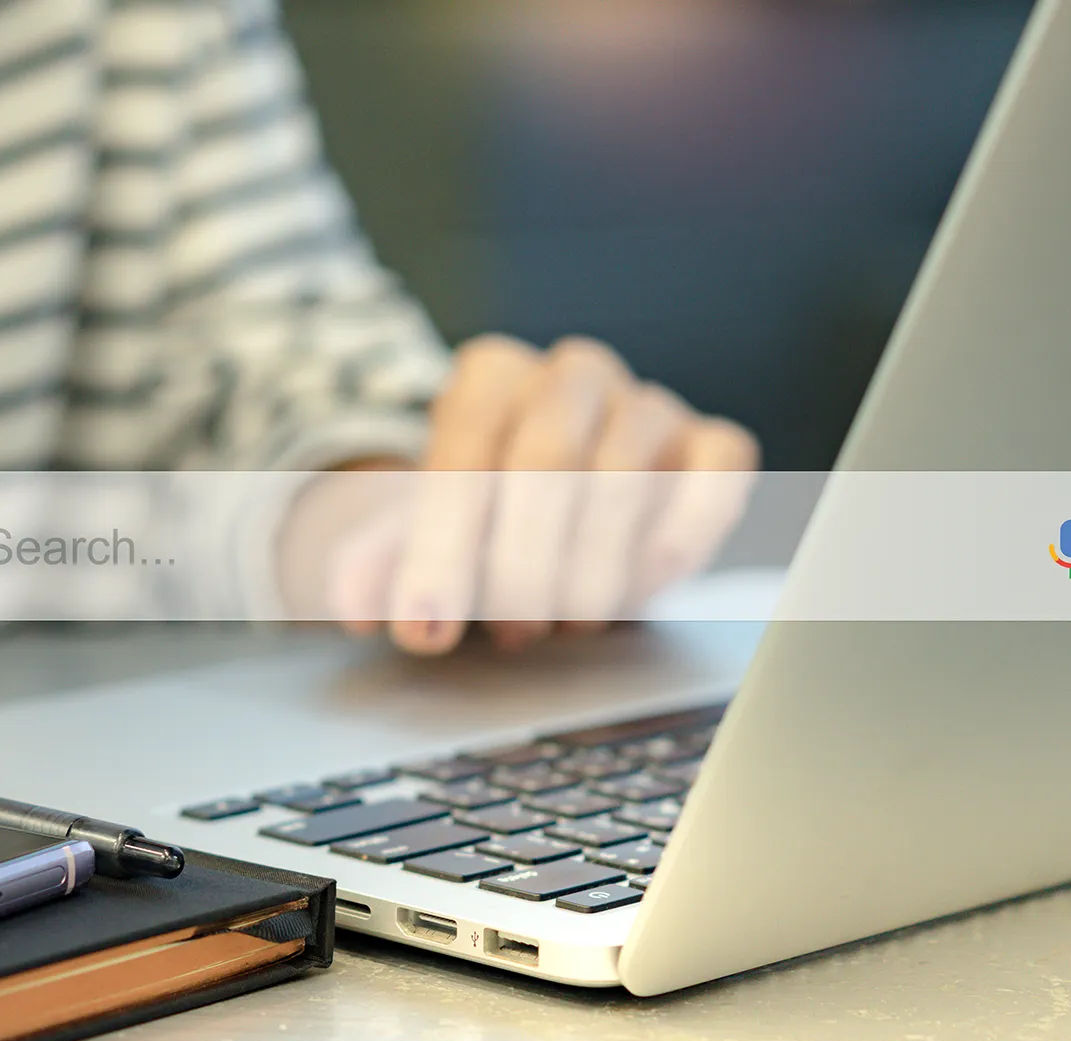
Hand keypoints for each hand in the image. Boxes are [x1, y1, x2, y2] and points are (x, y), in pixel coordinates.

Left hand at [287, 334, 758, 653]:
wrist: (557, 509)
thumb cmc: (484, 524)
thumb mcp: (418, 540)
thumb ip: (379, 567)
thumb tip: (355, 607)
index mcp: (490, 376)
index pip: (464, 449)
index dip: (441, 547)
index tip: (424, 627)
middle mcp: (571, 374)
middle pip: (547, 461)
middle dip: (520, 566)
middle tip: (507, 635)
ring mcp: (647, 403)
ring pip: (624, 478)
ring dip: (589, 572)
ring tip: (562, 627)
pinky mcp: (713, 442)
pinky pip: (715, 477)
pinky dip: (681, 536)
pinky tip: (645, 587)